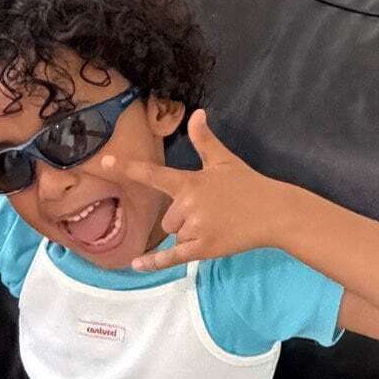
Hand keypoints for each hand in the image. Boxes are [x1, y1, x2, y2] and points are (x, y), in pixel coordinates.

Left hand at [100, 109, 293, 269]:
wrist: (273, 212)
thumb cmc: (248, 185)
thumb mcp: (224, 160)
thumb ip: (205, 140)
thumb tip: (197, 113)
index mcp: (190, 183)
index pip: (154, 174)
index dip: (128, 168)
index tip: (105, 162)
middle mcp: (188, 205)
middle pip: (167, 219)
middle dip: (183, 218)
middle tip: (213, 212)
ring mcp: (195, 229)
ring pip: (174, 235)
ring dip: (188, 234)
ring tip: (216, 225)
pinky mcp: (204, 249)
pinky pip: (173, 257)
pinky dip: (154, 263)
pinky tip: (136, 265)